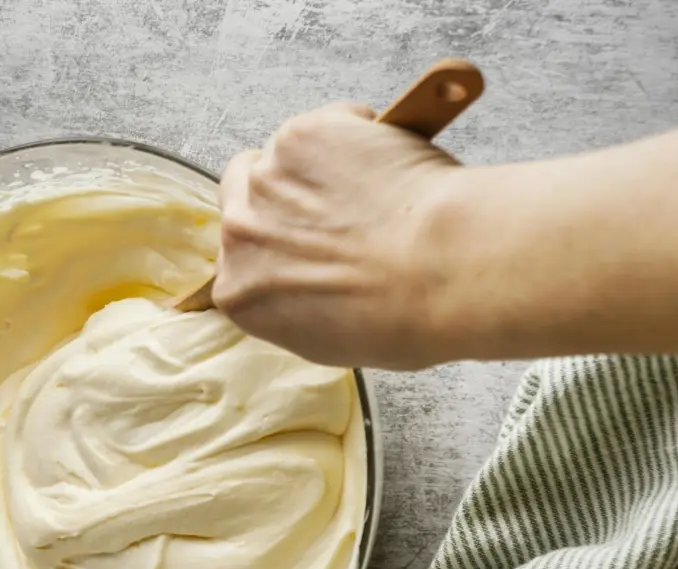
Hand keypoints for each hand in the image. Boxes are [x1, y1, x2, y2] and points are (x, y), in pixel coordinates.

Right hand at [214, 101, 468, 369]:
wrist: (438, 272)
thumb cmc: (400, 318)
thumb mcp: (331, 338)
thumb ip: (297, 302)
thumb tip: (314, 279)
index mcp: (239, 292)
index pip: (240, 252)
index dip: (274, 237)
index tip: (305, 237)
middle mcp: (238, 233)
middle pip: (242, 187)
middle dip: (280, 189)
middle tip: (332, 201)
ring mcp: (265, 180)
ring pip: (284, 151)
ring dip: (321, 160)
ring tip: (375, 184)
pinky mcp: (301, 137)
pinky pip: (331, 120)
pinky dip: (360, 131)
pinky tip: (391, 159)